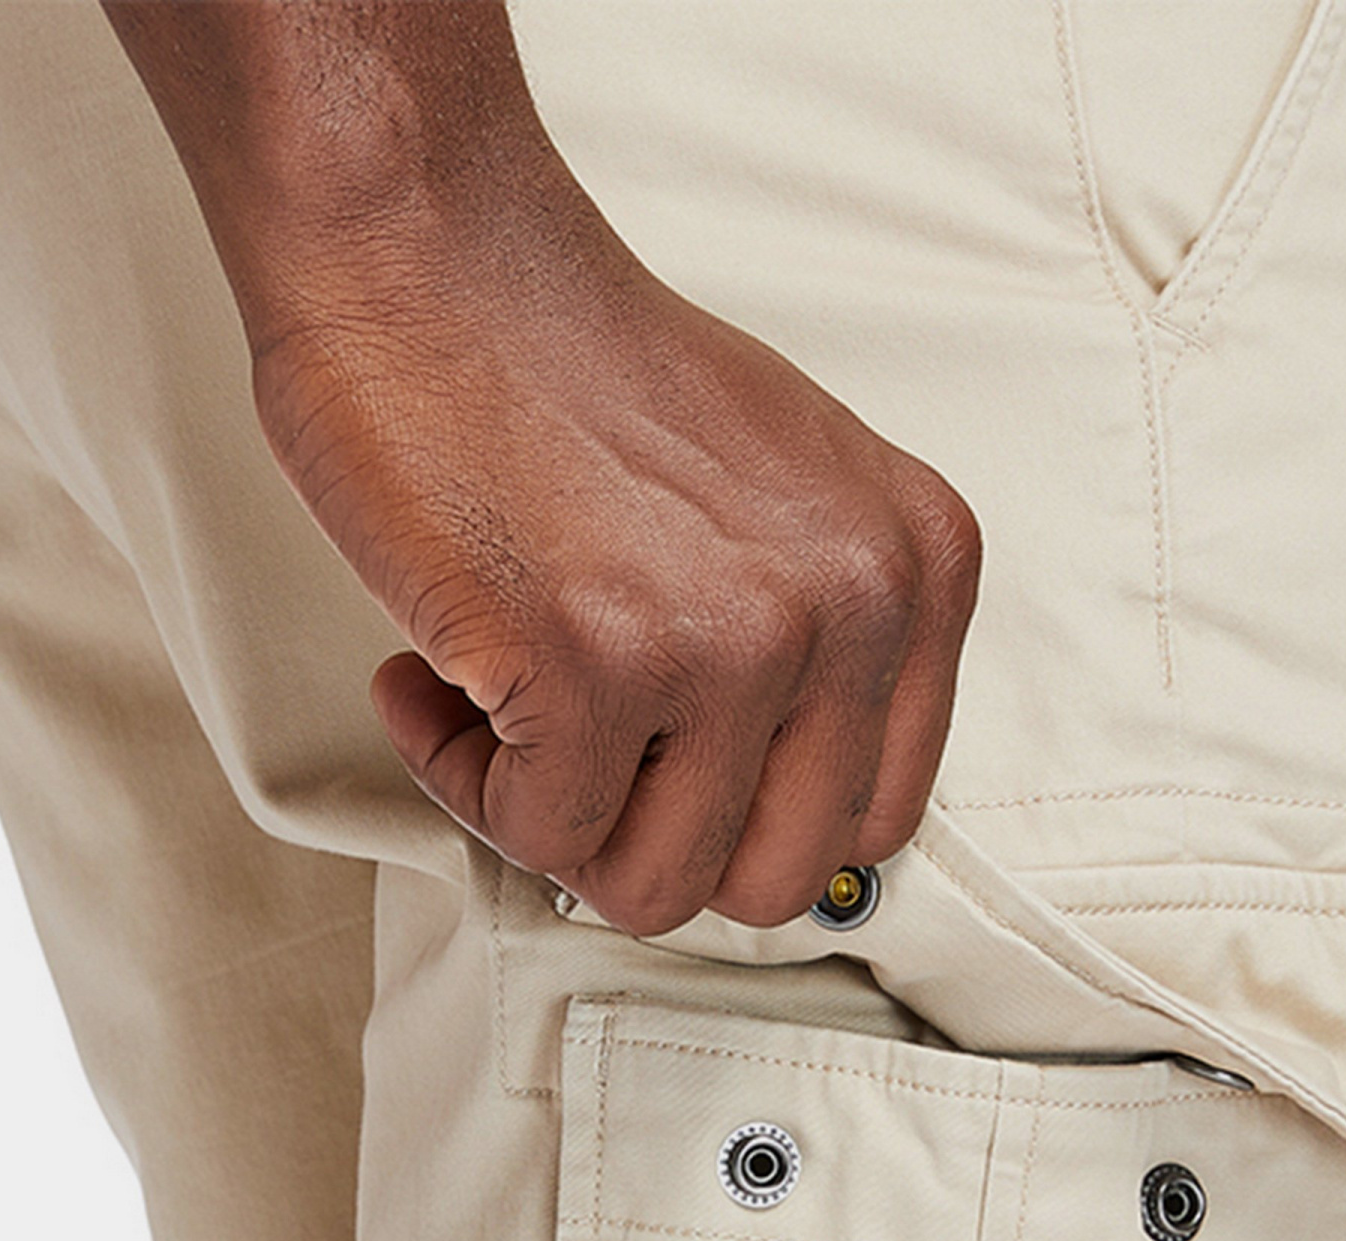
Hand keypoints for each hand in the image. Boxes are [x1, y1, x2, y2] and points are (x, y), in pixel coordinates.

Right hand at [103, 0, 981, 935]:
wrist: (429, 250)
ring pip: (655, 886)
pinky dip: (459, 778)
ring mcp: (731, 644)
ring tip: (499, 713)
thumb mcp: (781, 497)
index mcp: (916, 569)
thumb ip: (814, 641)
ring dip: (550, 824)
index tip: (671, 774)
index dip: (750, 818)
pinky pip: (535, 836)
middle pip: (774, 880)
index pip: (875, 819)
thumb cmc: (568, 363)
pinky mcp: (598, 669)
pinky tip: (431, 679)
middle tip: (579, 765)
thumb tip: (776, 796)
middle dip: (656, 845)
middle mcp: (849, 609)